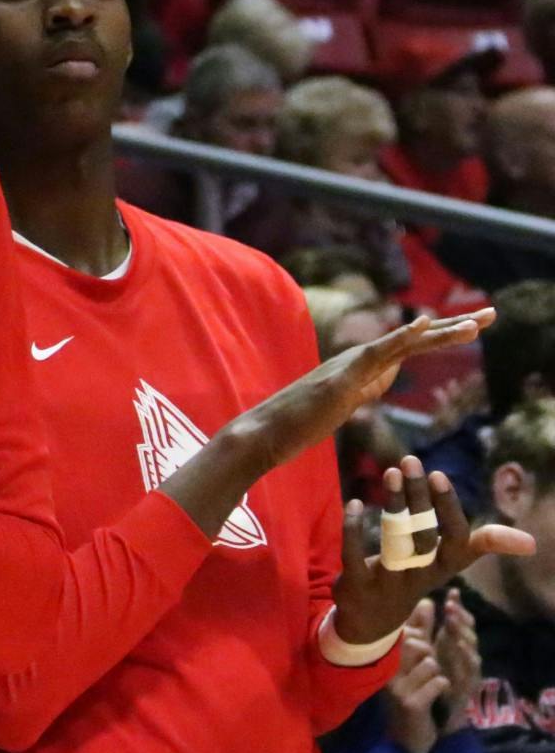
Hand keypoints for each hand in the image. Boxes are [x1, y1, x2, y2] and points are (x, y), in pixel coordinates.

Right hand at [226, 311, 490, 479]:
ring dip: (440, 333)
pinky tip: (423, 324)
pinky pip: (376, 354)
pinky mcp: (340, 379)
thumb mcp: (340, 407)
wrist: (260, 436)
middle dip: (452, 329)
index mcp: (359, 369)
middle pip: (412, 341)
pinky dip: (401, 337)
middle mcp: (355, 361)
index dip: (440, 337)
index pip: (408, 348)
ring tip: (476, 324)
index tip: (472, 327)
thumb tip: (385, 377)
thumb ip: (362, 389)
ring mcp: (347, 368)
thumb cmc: (294, 427)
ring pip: (401, 344)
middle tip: (491, 317)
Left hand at [333, 456, 534, 645]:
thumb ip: (479, 545)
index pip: (458, 539)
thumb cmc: (414, 577)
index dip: (450, 509)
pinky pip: (353, 556)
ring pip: (393, 541)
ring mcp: (388, 582)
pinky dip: (353, 529)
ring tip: (392, 472)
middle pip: (423, 534)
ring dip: (393, 504)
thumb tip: (531, 542)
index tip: (439, 475)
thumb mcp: (447, 565)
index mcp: (444, 567)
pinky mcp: (357, 586)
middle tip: (411, 461)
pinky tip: (354, 502)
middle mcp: (420, 575)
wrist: (371, 622)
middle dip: (419, 496)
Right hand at [384, 615, 446, 752]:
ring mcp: (395, 687)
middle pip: (416, 643)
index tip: (424, 642)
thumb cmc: (413, 694)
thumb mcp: (416, 660)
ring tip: (431, 684)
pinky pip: (438, 681)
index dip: (419, 632)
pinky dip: (443, 686)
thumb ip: (421, 630)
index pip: (404, 631)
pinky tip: (436, 695)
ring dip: (438, 672)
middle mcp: (384, 670)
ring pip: (430, 661)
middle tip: (429, 667)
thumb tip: (427, 600)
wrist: (408, 739)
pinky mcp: (409, 703)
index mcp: (384, 658)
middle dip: (430, 651)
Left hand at [434, 587, 481, 731]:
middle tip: (450, 605)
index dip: (459, 608)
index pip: (462, 624)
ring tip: (453, 621)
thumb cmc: (428, 682)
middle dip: (460, 619)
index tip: (452, 591)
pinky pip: (469, 671)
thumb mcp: (423, 653)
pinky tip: (459, 647)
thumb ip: (424, 630)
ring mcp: (469, 673)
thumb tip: (423, 601)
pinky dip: (465, 658)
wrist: (428, 719)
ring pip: (471, 651)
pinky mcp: (467, 688)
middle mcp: (465, 658)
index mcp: (455, 647)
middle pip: (469, 634)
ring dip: (462, 635)